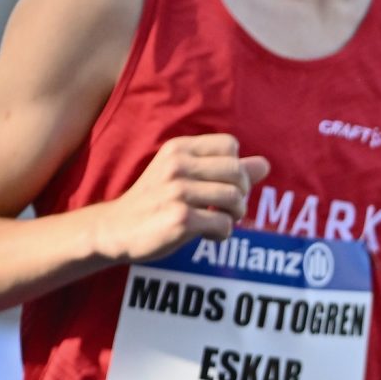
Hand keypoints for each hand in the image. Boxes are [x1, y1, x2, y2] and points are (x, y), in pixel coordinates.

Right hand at [93, 134, 268, 261]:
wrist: (115, 229)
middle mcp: (177, 166)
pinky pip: (224, 224)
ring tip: (220, 220)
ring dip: (235, 215)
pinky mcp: (180, 219)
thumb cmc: (155, 201)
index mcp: (178, 149)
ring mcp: (178, 192)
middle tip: (227, 207)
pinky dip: (223, 233)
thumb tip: (265, 164)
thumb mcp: (184, 176)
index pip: (230, 145)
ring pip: (234, 199)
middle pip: (238, 173)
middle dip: (241, 193)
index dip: (235, 166)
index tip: (223, 183)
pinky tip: (207, 234)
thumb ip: (224, 169)